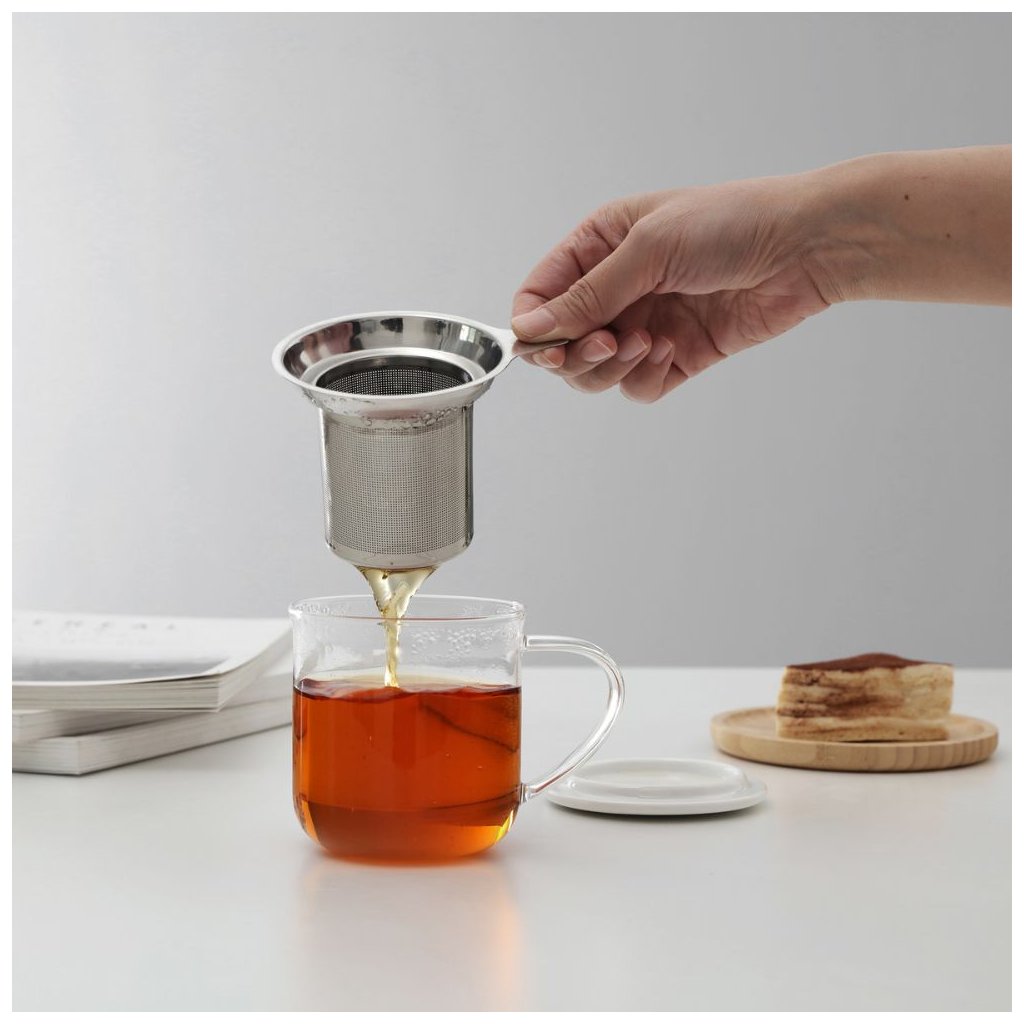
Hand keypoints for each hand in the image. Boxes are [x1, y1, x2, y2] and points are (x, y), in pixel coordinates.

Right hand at [511, 177, 831, 402]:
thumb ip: (587, 295)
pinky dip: (646, 377)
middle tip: (606, 342)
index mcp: (598, 246)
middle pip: (562, 344)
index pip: (539, 296)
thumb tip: (530, 328)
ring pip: (596, 371)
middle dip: (575, 353)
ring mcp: (644, 323)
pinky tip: (671, 351)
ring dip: (612, 366)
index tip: (545, 346)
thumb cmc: (731, 223)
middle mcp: (616, 288)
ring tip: (645, 343)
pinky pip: (637, 386)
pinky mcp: (675, 355)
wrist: (804, 247)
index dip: (534, 326)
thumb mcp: (648, 249)